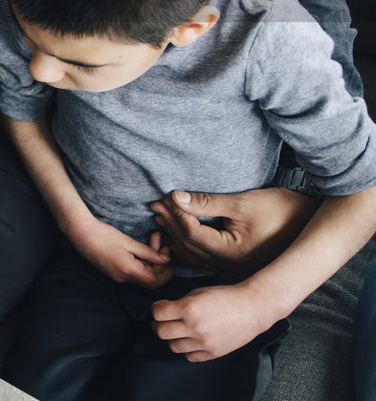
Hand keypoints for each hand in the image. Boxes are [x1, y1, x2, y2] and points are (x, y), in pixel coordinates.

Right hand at [68, 217, 172, 288]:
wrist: (81, 234)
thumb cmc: (104, 235)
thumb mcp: (129, 242)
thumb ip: (149, 253)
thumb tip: (165, 260)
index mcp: (128, 271)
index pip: (154, 282)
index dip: (166, 275)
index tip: (172, 263)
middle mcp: (123, 278)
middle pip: (149, 277)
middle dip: (159, 263)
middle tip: (164, 245)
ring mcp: (117, 275)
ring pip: (141, 273)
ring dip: (150, 259)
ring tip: (154, 239)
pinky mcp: (113, 271)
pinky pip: (133, 270)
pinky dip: (141, 260)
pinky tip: (142, 247)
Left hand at [150, 188, 320, 276]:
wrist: (311, 223)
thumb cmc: (282, 210)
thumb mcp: (242, 203)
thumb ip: (208, 203)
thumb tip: (177, 197)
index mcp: (232, 253)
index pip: (192, 235)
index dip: (176, 216)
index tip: (162, 199)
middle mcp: (230, 266)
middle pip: (190, 247)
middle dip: (171, 224)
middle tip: (155, 205)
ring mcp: (233, 268)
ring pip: (195, 255)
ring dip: (177, 236)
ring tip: (163, 216)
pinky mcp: (235, 265)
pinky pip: (204, 259)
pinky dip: (189, 246)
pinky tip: (179, 234)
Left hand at [152, 282, 278, 360]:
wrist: (252, 308)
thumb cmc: (225, 297)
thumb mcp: (197, 293)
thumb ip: (179, 303)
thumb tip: (163, 310)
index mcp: (189, 308)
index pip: (157, 314)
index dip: (156, 309)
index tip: (161, 307)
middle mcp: (194, 327)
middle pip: (161, 332)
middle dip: (159, 324)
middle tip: (164, 320)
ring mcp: (204, 342)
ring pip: (173, 346)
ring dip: (172, 338)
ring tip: (179, 330)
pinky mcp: (213, 353)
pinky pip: (189, 356)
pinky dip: (187, 349)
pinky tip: (191, 340)